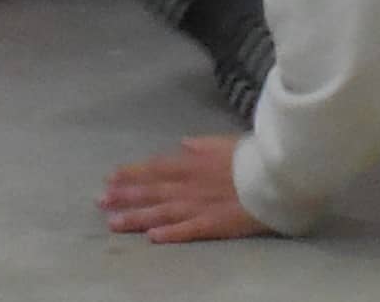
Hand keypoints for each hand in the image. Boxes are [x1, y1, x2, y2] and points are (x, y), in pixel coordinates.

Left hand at [102, 138, 267, 244]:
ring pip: (162, 212)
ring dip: (137, 217)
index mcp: (194, 162)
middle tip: (100, 201)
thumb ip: (202, 144)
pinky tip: (152, 238)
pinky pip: (188, 230)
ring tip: (113, 223)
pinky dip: (170, 233)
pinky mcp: (214, 223)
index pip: (156, 167)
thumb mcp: (227, 141)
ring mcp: (201, 205)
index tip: (110, 177)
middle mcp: (191, 184)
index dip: (132, 173)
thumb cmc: (255, 155)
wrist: (279, 173)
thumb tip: (182, 144)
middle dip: (125, 196)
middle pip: (153, 191)